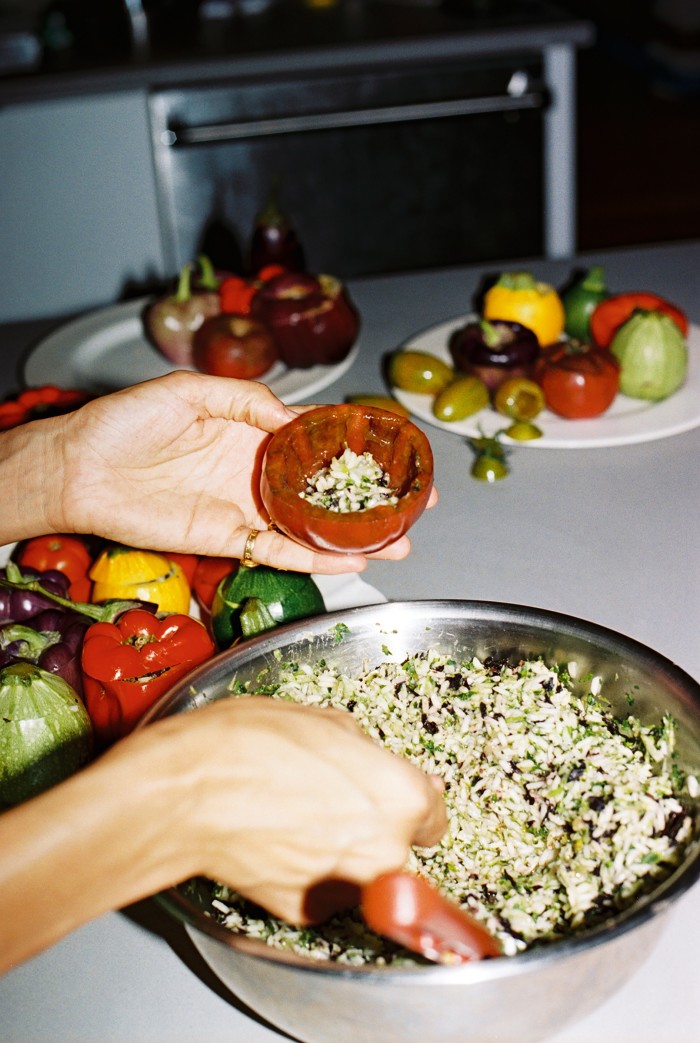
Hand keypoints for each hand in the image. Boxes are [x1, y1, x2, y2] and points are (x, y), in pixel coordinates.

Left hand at [54, 372, 435, 573]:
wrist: (82, 467)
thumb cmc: (128, 421)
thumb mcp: (192, 391)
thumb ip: (250, 401)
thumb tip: (297, 419)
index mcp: (255, 430)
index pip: (320, 438)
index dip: (361, 444)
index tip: (400, 450)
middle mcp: (258, 470)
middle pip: (328, 487)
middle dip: (374, 497)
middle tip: (417, 504)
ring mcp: (246, 506)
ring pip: (312, 525)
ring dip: (356, 535)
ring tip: (400, 543)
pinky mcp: (227, 539)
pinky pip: (278, 550)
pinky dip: (314, 557)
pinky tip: (351, 560)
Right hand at [151, 697, 446, 923]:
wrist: (189, 793)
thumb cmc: (250, 745)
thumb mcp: (325, 721)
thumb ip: (369, 753)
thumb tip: (379, 764)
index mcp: (402, 796)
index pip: (435, 814)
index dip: (409, 802)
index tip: (393, 799)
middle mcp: (386, 850)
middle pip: (397, 844)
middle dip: (370, 825)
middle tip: (325, 798)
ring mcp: (348, 889)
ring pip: (359, 871)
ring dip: (339, 851)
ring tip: (292, 818)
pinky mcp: (307, 913)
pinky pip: (322, 891)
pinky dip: (305, 874)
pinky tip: (274, 841)